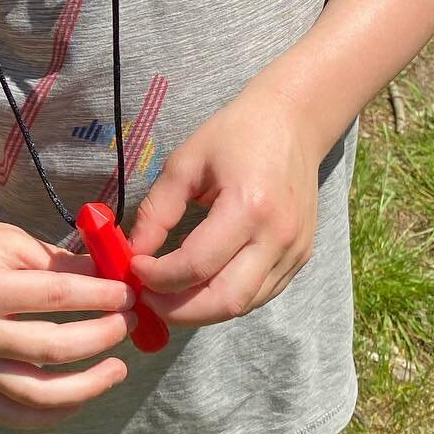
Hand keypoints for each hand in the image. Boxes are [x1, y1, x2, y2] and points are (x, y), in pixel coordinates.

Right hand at [0, 206, 136, 428]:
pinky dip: (50, 415)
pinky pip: (12, 414)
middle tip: (127, 323)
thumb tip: (108, 280)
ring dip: (87, 386)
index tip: (127, 293)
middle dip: (101, 335)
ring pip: (37, 395)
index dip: (99, 297)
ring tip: (117, 369)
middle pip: (53, 347)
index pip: (56, 297)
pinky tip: (78, 398)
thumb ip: (57, 262)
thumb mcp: (8, 239)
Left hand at [129, 90, 320, 325]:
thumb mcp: (185, 162)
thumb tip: (133, 251)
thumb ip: (158, 210)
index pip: (198, 265)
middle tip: (146, 299)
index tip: (134, 267)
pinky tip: (200, 285)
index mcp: (248, 207)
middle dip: (180, 310)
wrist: (292, 123)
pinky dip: (226, 297)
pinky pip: (261, 294)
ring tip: (167, 296)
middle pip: (226, 301)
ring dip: (203, 310)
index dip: (160, 276)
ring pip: (245, 305)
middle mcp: (278, 238)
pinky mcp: (301, 258)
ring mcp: (295, 252)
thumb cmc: (234, 135)